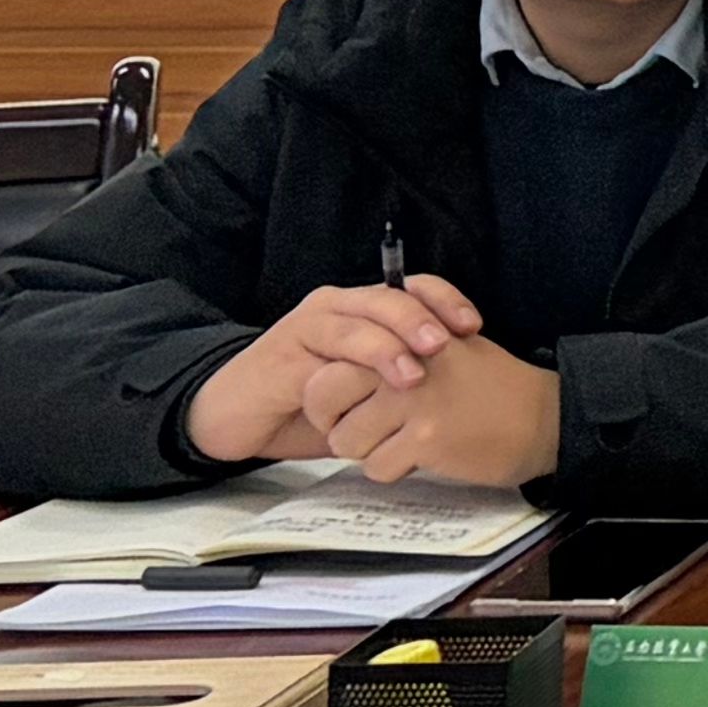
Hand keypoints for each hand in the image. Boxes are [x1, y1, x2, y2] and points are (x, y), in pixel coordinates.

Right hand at [182, 275, 477, 468]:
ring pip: (357, 324)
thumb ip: (397, 381)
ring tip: (416, 373)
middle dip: (422, 318)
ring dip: (389, 346)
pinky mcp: (281, 355)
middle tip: (450, 342)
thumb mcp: (362, 391)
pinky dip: (348, 372)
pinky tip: (367, 390)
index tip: (475, 326)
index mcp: (359, 307)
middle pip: (388, 297)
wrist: (232, 419)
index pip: (412, 287)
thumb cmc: (304, 405)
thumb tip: (458, 388)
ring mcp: (306, 327)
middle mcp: (334, 306)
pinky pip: (320, 358)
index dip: (445, 300)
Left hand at [306, 324, 558, 492]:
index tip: (345, 404)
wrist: (542, 417)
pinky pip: (376, 466)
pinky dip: (394, 468)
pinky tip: (422, 455)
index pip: (332, 362)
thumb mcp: (445, 345)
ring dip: (366, 449)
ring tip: (401, 441)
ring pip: (346, 439)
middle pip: (325, 396)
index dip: (326, 392)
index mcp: (410, 336)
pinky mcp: (428, 439)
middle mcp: (409, 362)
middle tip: (360, 428)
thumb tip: (331, 368)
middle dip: (334, 421)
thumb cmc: (489, 385)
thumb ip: (395, 346)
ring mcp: (417, 401)